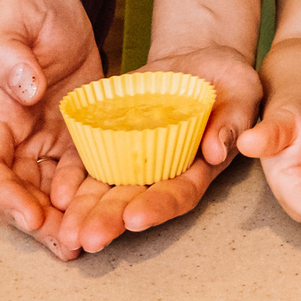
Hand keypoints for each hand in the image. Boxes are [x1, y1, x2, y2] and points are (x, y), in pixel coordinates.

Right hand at [0, 0, 104, 258]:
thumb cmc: (27, 13)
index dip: (3, 196)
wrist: (55, 14)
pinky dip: (92, 202)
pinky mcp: (77, 144)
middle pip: (17, 196)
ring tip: (91, 244)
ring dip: (66, 224)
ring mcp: (46, 146)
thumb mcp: (16, 17)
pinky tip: (114, 215)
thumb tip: (25, 89)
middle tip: (68, 245)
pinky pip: (82, 180)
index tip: (29, 214)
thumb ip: (10, 53)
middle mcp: (16, 142)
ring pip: (50, 197)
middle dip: (39, 225)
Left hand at [48, 41, 264, 255]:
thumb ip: (232, 122)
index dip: (157, 207)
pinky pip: (89, 158)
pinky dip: (73, 173)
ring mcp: (134, 156)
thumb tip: (215, 149)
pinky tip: (57, 192)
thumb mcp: (242, 95)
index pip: (177, 194)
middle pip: (134, 200)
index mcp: (197, 169)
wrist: (199, 62)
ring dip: (84, 209)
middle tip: (85, 238)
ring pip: (105, 187)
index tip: (135, 219)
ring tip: (65, 229)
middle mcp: (162, 171)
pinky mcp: (112, 135)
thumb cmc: (230, 83)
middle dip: (109, 219)